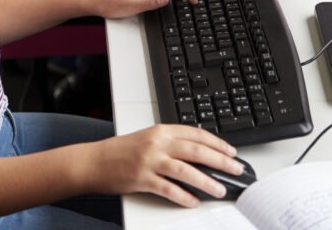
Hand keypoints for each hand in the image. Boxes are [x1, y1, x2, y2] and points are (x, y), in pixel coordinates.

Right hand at [87, 124, 243, 205]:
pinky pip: (169, 189)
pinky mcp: (142, 179)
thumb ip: (170, 142)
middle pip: (196, 150)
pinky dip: (184, 196)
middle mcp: (157, 143)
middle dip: (220, 160)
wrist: (95, 161)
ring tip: (220, 189)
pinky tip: (194, 202)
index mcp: (160, 130)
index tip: (231, 151)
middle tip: (236, 169)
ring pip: (186, 170)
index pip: (196, 134)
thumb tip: (198, 153)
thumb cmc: (121, 151)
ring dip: (207, 181)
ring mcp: (150, 161)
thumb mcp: (148, 139)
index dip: (216, 143)